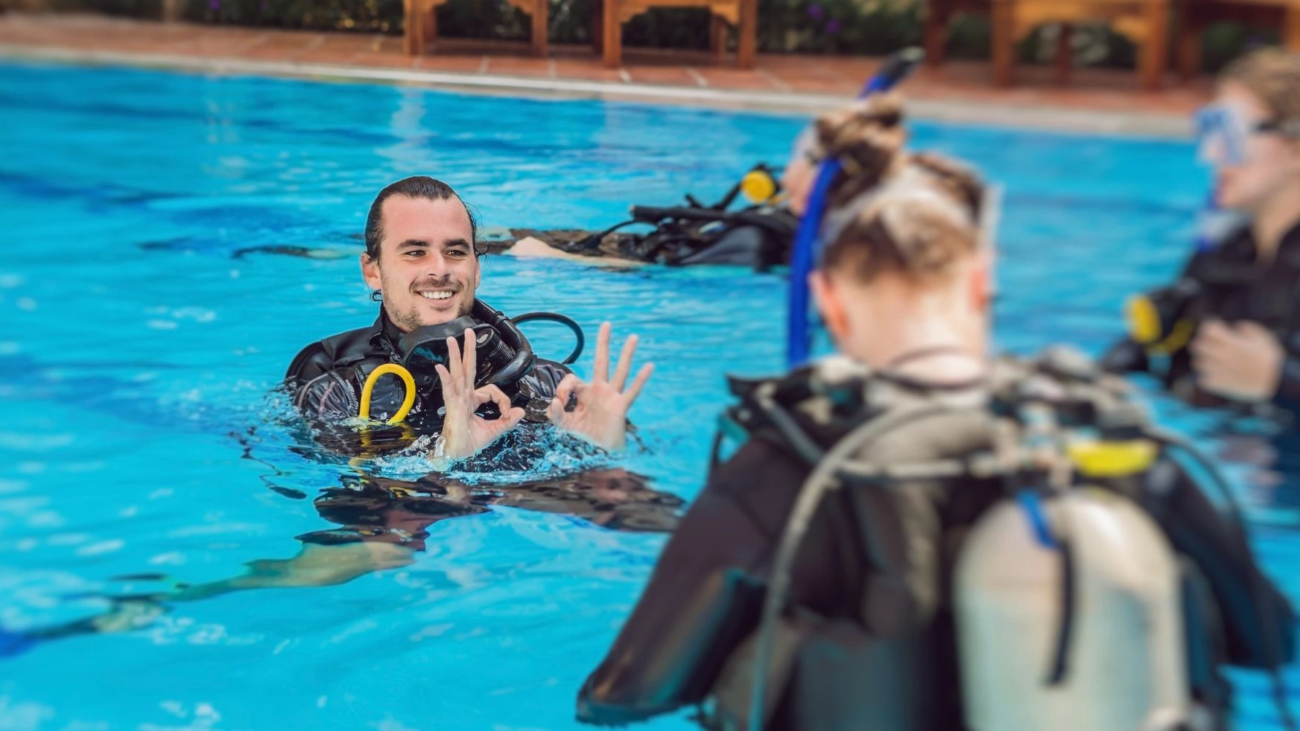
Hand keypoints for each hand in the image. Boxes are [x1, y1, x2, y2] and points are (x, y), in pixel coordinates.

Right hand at [434, 329, 525, 459]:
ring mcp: (457, 400)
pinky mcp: (452, 407)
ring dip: (455, 356)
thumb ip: (507, 421)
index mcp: (472, 400)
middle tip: (468, 332)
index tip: (509, 413)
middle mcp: (464, 396)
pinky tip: (442, 367)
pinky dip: (446, 379)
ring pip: (457, 374)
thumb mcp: (494, 431)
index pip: (491, 390)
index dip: (504, 399)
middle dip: (468, 350)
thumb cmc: (469, 443)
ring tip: (452, 340)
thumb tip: (521, 411)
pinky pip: (449, 390)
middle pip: (468, 368)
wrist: (455, 455)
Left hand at [548, 322, 652, 450]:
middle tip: (606, 324)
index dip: (563, 389)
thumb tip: (553, 403)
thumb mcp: (565, 425)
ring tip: (633, 337)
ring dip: (626, 354)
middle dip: (603, 343)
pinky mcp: (620, 406)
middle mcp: (600, 390)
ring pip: (620, 371)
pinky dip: (641, 379)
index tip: (559, 403)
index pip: (573, 379)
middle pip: (601, 361)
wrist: (601, 451)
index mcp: (585, 392)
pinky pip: (632, 391)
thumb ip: (556, 415)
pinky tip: (649, 366)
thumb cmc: (586, 436)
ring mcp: (612, 396)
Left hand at [1190, 319, 1283, 401]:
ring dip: (1204, 362)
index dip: (1209, 328)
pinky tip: (1218, 377)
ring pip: (1197, 363)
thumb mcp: (1262, 337)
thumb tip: (1234, 327)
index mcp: (1231, 342)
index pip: (1207, 329)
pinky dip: (1207, 378)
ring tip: (1216, 363)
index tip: (1216, 331)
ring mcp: (1218, 370)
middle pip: (1196, 345)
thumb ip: (1246, 328)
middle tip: (1212, 347)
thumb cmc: (1270, 359)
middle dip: (1202, 344)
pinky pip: (1202, 380)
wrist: (1275, 382)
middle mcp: (1221, 355)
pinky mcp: (1218, 384)